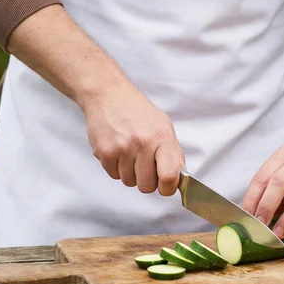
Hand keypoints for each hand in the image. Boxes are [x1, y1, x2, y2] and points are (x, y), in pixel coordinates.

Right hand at [79, 79, 184, 196]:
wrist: (109, 95)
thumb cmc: (137, 110)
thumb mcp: (163, 125)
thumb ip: (173, 152)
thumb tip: (179, 178)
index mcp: (162, 137)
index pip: (169, 176)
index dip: (168, 188)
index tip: (165, 185)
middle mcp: (143, 144)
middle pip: (147, 187)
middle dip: (146, 180)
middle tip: (144, 164)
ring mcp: (122, 149)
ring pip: (129, 182)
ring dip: (130, 173)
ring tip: (129, 152)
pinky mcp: (104, 152)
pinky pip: (113, 176)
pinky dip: (116, 167)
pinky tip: (118, 150)